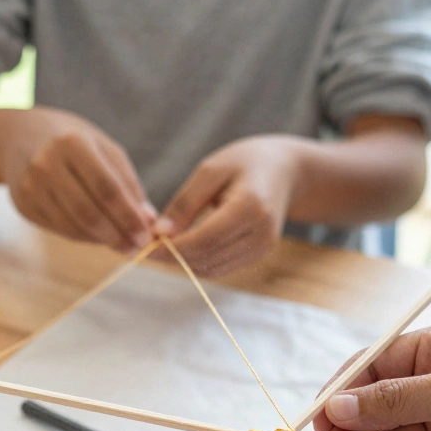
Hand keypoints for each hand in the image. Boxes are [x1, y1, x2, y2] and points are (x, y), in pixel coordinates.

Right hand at [1, 108, 153, 251]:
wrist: (20, 136)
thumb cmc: (73, 142)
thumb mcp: (104, 149)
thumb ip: (128, 183)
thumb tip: (149, 222)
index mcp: (72, 143)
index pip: (107, 189)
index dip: (128, 216)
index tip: (146, 235)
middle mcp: (46, 164)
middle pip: (88, 212)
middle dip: (116, 235)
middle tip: (136, 247)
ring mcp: (30, 186)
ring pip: (73, 226)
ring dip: (101, 240)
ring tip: (121, 243)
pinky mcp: (23, 204)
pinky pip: (59, 229)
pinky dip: (83, 237)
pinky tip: (98, 235)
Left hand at [154, 135, 299, 276]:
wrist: (285, 170)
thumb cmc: (245, 162)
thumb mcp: (210, 171)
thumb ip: (185, 203)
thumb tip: (160, 234)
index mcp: (250, 206)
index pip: (205, 239)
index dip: (172, 248)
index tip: (145, 247)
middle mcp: (260, 233)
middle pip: (207, 258)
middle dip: (173, 257)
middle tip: (146, 247)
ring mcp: (263, 248)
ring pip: (212, 269)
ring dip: (183, 263)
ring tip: (162, 246)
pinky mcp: (259, 255)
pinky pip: (221, 267)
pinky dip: (198, 262)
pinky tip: (182, 248)